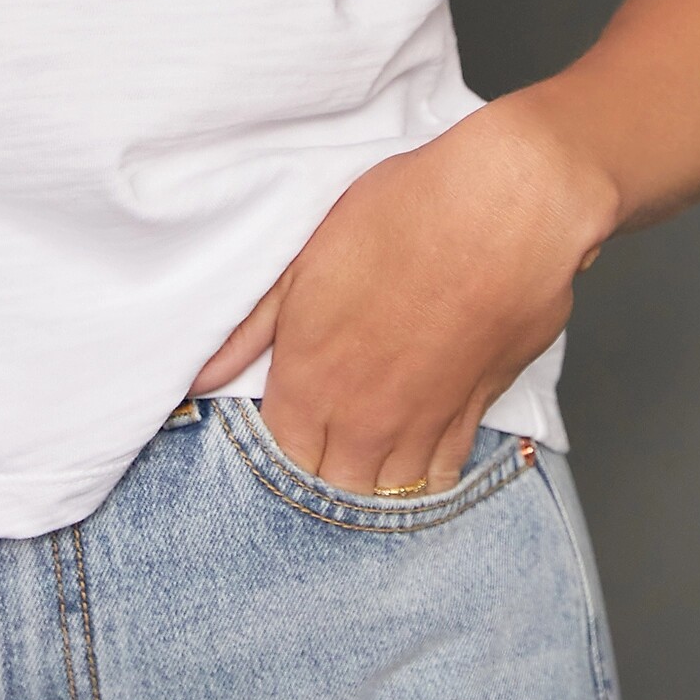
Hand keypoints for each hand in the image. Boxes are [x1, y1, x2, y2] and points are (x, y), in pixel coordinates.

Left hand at [190, 95, 616, 494]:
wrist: (500, 208)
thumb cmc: (398, 216)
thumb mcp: (301, 260)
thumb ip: (246, 329)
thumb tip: (199, 378)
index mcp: (311, 381)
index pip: (280, 454)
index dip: (282, 439)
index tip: (288, 415)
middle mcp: (364, 418)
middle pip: (332, 485)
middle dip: (323, 467)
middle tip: (327, 434)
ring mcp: (422, 423)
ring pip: (388, 491)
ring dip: (374, 478)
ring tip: (369, 449)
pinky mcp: (475, 412)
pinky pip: (443, 474)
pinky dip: (427, 474)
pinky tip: (419, 454)